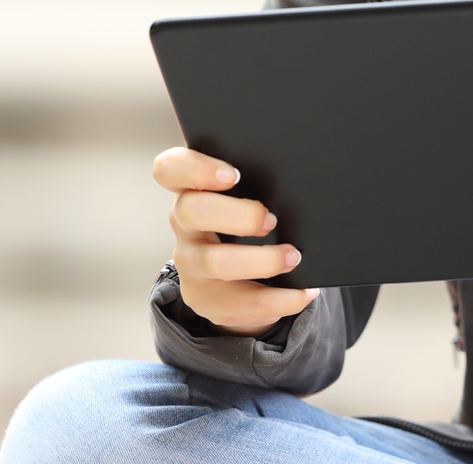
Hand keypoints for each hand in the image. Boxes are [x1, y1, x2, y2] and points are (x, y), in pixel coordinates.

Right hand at [153, 147, 318, 335]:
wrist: (233, 276)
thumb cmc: (245, 220)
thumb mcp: (243, 197)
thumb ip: (256, 183)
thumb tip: (300, 180)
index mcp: (189, 189)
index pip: (169, 169)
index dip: (195, 169)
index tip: (233, 175)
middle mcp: (182, 224)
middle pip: (190, 211)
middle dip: (237, 215)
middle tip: (271, 220)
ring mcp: (189, 264)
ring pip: (215, 262)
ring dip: (261, 261)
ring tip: (293, 257)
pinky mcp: (204, 299)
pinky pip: (239, 304)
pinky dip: (278, 300)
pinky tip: (302, 293)